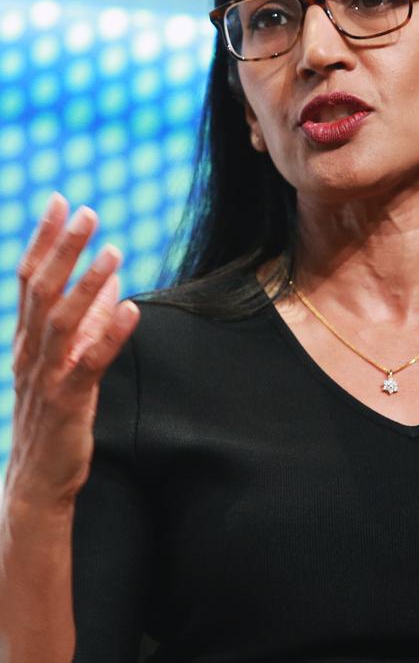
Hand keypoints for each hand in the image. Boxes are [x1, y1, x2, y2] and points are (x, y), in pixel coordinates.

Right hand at [5, 192, 139, 509]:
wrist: (38, 477)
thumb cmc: (54, 412)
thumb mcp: (68, 358)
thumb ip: (88, 317)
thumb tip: (112, 277)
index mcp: (27, 337)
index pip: (30, 278)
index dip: (45, 239)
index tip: (60, 201)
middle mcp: (30, 351)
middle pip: (41, 290)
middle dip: (63, 249)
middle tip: (86, 212)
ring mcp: (46, 376)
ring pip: (62, 322)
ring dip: (87, 284)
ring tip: (113, 252)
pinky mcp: (68, 401)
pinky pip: (90, 362)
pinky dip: (109, 334)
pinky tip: (130, 308)